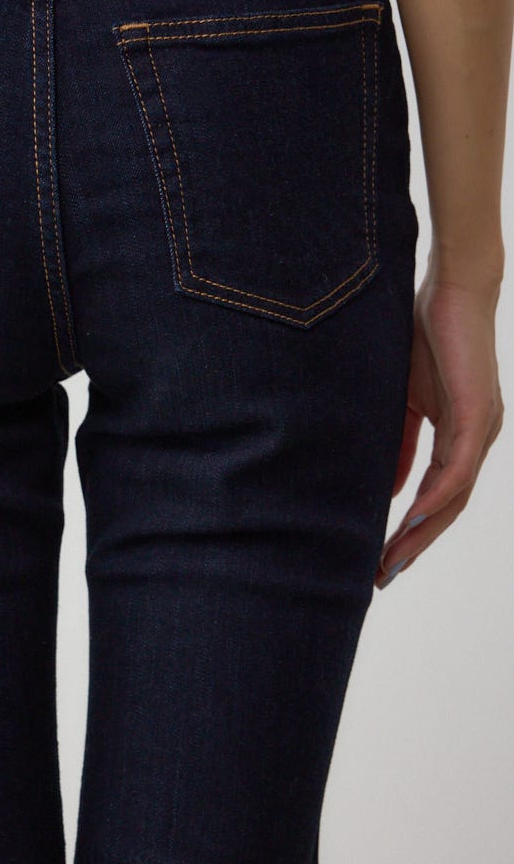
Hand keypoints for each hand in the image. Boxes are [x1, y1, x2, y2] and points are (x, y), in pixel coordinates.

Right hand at [375, 270, 503, 589]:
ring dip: (422, 532)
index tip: (382, 555)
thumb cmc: (426, 335)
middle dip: (414, 544)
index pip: (436, 494)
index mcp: (460, 435)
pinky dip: (433, 498)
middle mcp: (477, 439)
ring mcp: (482, 430)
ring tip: (391, 559)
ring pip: (453, 497)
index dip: (411, 528)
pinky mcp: (478, 416)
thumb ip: (397, 442)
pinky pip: (455, 470)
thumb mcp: (403, 399)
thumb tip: (385, 487)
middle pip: (447, 507)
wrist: (453, 288)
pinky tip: (409, 519)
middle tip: (382, 575)